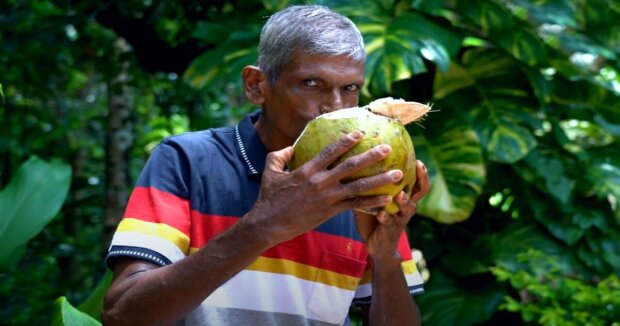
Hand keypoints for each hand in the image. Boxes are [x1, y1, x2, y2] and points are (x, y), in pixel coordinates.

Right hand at [245, 131, 402, 244]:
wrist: (269, 223)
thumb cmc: (269, 198)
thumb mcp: (270, 172)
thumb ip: (280, 156)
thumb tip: (289, 148)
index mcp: (307, 169)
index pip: (331, 151)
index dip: (346, 141)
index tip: (360, 134)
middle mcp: (321, 181)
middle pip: (351, 166)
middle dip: (371, 156)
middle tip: (387, 148)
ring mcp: (328, 197)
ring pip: (359, 186)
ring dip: (380, 179)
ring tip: (398, 173)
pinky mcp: (331, 211)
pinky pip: (356, 205)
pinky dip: (372, 202)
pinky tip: (387, 199)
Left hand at [354, 160, 429, 258]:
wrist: (377, 247)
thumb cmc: (374, 220)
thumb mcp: (371, 200)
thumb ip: (367, 187)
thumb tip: (352, 167)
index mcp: (404, 197)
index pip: (416, 181)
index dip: (420, 171)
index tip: (417, 158)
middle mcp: (406, 207)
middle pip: (421, 191)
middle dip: (422, 178)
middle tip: (419, 166)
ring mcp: (400, 219)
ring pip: (409, 207)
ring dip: (405, 200)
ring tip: (401, 193)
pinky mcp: (391, 230)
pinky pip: (390, 222)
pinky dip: (386, 217)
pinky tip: (381, 214)